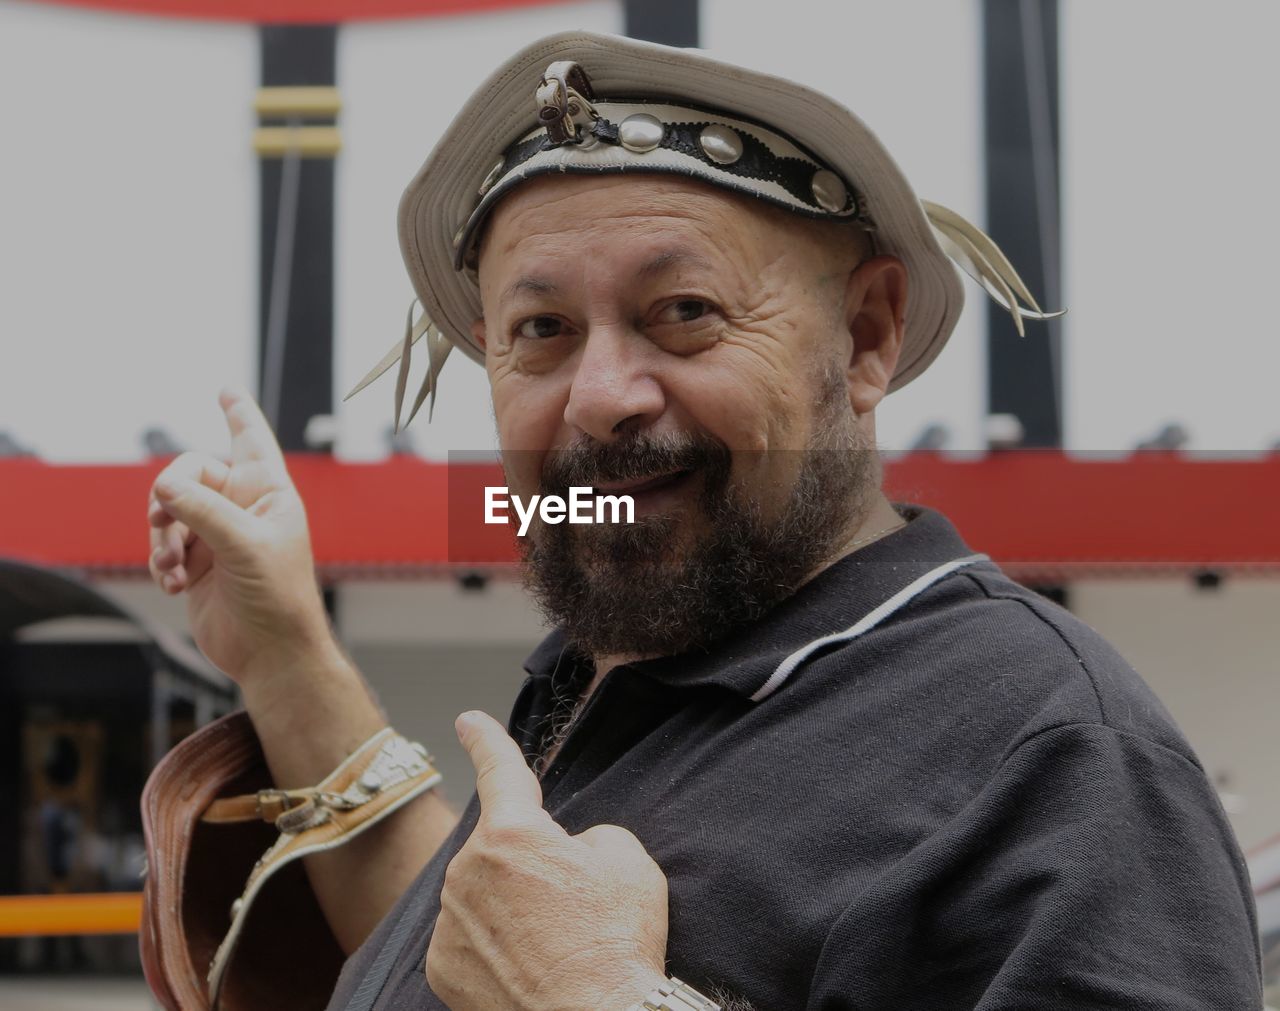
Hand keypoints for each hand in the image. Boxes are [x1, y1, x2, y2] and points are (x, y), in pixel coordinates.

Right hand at [146, 386, 335, 682]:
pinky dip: (162, 562)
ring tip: (173, 568)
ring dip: (162, 537)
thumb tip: (162, 485)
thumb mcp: (244, 546)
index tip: (226, 390)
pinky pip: (164, 546)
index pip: (252, 441)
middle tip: (160, 518)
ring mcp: (219, 535)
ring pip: (170, 511)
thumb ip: (203, 511)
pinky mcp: (200, 564)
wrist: (270, 653)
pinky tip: (175, 585)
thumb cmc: (276, 598)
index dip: (239, 414)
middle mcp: (243, 509)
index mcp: (269, 493)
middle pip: (190, 473)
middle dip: (169, 494)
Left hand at [426, 711, 668, 1009]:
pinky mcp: (442, 967)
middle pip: (500, 848)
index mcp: (513, 832)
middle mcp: (468, 870)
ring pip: (482, 894)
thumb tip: (569, 851)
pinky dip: (495, 946)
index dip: (486, 740)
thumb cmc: (616, 941)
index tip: (469, 721)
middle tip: (571, 903)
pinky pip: (469, 938)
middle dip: (529, 864)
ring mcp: (450, 922)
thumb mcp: (627, 860)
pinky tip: (528, 966)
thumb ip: (587, 837)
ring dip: (511, 906)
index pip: (499, 770)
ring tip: (555, 943)